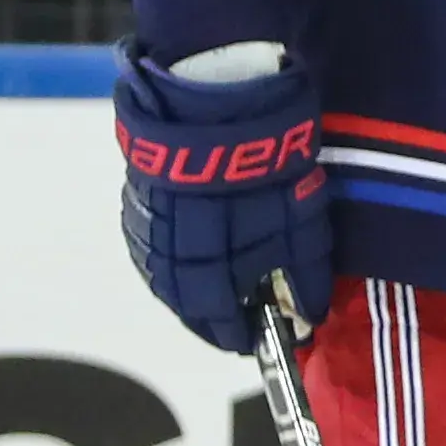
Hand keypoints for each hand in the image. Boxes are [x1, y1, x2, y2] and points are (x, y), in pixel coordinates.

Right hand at [112, 42, 334, 352]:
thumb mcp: (302, 228)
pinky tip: (194, 248)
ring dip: (192, 287)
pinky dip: (176, 256)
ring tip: (219, 285)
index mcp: (208, 279)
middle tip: (236, 318)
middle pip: (189, 306)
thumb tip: (308, 319)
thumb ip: (304, 279)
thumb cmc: (267, 172)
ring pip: (168, 277)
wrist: (215, 105)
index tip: (255, 340)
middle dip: (214, 316)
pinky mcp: (137, 203)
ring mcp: (147, 234)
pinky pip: (155, 245)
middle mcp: (169, 266)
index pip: (221, 326)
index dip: (240, 336)